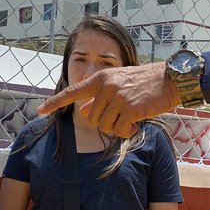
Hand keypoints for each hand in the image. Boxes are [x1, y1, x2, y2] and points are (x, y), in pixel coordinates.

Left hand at [36, 62, 178, 137]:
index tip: (39, 110)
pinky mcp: (130, 109)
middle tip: (121, 116)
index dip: (54, 102)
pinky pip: (120, 130)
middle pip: (92, 118)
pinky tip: (137, 123)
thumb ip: (100, 95)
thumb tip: (83, 110)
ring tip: (131, 118)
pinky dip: (127, 131)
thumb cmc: (144, 82)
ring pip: (105, 126)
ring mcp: (117, 97)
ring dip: (117, 128)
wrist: (170, 79)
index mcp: (100, 78)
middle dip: (105, 122)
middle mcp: (106, 86)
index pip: (73, 92)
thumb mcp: (118, 83)